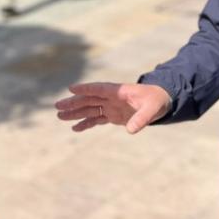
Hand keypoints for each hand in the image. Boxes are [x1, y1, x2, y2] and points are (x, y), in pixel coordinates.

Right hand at [54, 82, 171, 133]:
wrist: (161, 102)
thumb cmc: (156, 101)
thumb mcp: (152, 109)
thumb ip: (142, 119)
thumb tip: (130, 131)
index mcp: (119, 91)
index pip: (99, 88)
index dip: (86, 88)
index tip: (71, 89)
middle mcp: (112, 98)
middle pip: (89, 99)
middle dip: (74, 102)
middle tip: (58, 106)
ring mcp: (111, 106)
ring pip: (90, 109)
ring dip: (75, 112)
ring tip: (59, 116)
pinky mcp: (113, 115)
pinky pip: (96, 119)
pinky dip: (86, 123)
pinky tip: (74, 128)